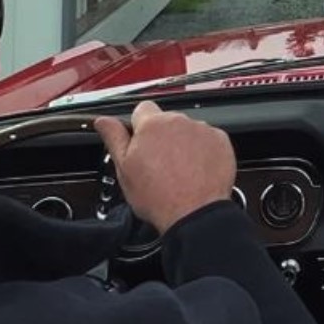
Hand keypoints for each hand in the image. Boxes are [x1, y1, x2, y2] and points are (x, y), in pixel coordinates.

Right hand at [93, 101, 236, 233]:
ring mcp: (202, 130)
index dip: (138, 126)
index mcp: (152, 125)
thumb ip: (114, 138)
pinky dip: (203, 150)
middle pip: (166, 121)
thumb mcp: (125, 168)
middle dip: (161, 137)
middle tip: (158, 164)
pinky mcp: (221, 141)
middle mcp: (179, 121)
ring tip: (178, 170)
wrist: (194, 214)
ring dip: (183, 143)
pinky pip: (208, 139)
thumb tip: (103, 121)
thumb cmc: (158, 196)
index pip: (142, 109)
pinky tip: (195, 170)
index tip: (140, 142)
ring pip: (187, 130)